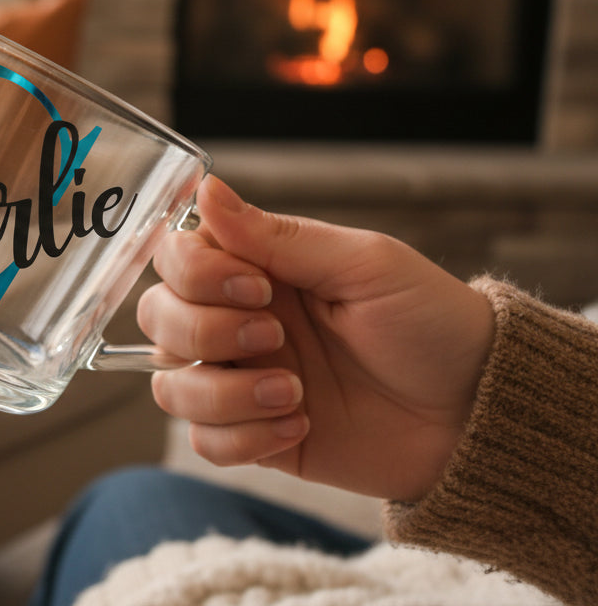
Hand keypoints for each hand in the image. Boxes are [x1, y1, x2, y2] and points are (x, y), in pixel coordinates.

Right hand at [140, 176, 494, 501]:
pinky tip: (300, 425)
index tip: (258, 286)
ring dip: (225, 392)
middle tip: (276, 336)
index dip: (196, 274)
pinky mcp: (256, 436)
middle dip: (205, 331)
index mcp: (258, 269)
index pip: (174, 259)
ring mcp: (243, 380)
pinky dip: (244, 437)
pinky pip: (203, 443)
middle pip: (157, 320)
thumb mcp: (363, 264)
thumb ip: (277, 235)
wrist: (476, 411)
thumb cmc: (429, 322)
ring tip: (294, 392)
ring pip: (170, 386)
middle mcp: (237, 321)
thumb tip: (205, 190)